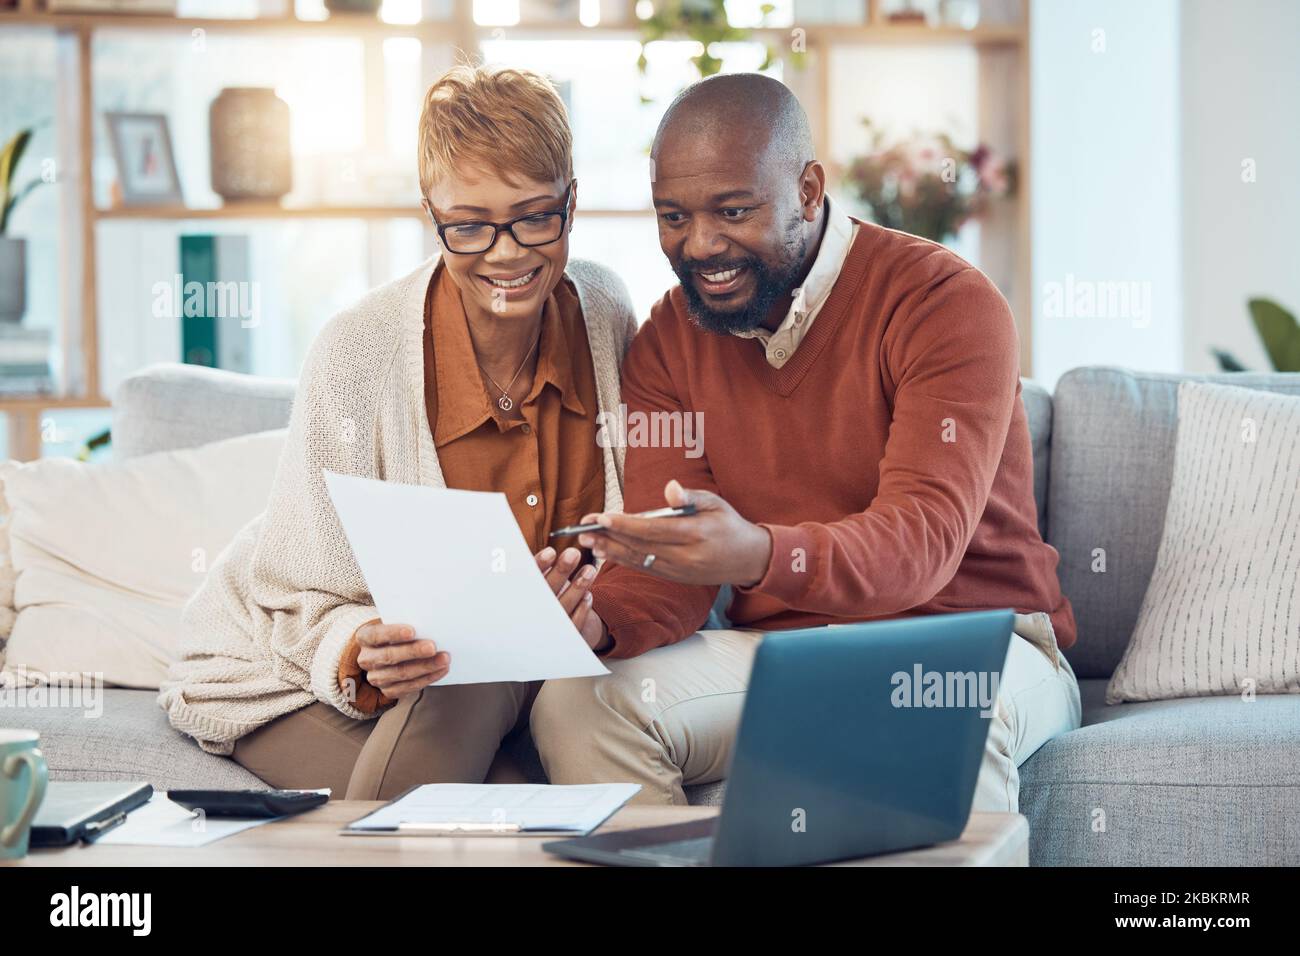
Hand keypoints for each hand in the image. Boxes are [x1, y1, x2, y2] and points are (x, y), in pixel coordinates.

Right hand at [354, 620, 448, 698]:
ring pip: (401, 674)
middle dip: (413, 652)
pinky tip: (441, 670)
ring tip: (444, 659)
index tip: (412, 631)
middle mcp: (367, 659)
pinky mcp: (388, 691)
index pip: (376, 635)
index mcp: (364, 637)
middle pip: (389, 656)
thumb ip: (407, 622)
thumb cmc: (396, 633)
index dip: (393, 634)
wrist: (387, 650)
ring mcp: (376, 677)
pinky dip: (428, 678)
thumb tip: (431, 623)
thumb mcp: (396, 623)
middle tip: (433, 647)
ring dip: (425, 667)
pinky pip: (409, 687)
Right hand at [535, 546, 610, 651]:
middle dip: (560, 572)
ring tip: (590, 570)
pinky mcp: (562, 638)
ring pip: (562, 607)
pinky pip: (573, 625)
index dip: (539, 566)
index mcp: (519, 597)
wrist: (543, 635)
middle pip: (546, 592)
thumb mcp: (533, 584)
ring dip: (577, 587)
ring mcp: (546, 629)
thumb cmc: (539, 598)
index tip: (551, 552)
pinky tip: (588, 595)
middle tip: (573, 553)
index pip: (526, 580)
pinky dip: (582, 610)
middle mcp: (529, 615)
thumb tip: (541, 547)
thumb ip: (535, 569)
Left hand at [577, 480, 773, 586]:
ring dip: (611, 551)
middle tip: (583, 528)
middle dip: (609, 537)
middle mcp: (685, 557)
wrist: (748, 558)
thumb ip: (689, 496)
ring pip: (639, 560)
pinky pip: (645, 568)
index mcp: (695, 534)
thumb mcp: (714, 502)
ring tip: (587, 541)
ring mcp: (679, 571)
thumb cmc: (728, 523)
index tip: (602, 517)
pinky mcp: (675, 578)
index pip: (653, 530)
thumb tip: (669, 487)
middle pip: (640, 547)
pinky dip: (624, 560)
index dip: (625, 525)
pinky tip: (606, 552)